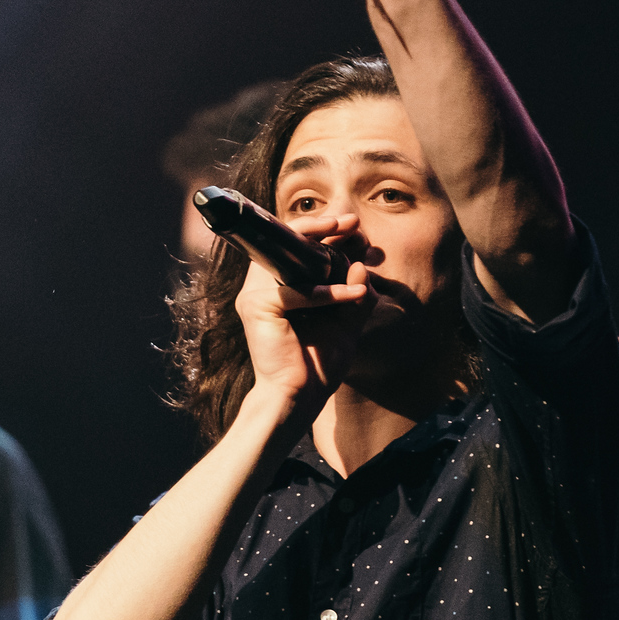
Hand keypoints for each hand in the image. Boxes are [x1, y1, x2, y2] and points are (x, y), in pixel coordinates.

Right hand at [235, 214, 378, 416]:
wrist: (300, 396)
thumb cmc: (319, 361)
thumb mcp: (348, 322)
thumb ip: (356, 292)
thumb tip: (362, 263)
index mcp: (283, 283)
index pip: (299, 245)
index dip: (326, 230)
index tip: (355, 226)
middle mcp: (265, 283)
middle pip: (288, 240)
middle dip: (324, 226)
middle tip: (352, 223)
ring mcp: (257, 293)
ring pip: (291, 257)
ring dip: (326, 251)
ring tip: (354, 249)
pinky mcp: (257, 307)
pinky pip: (296, 292)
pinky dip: (326, 293)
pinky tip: (350, 294)